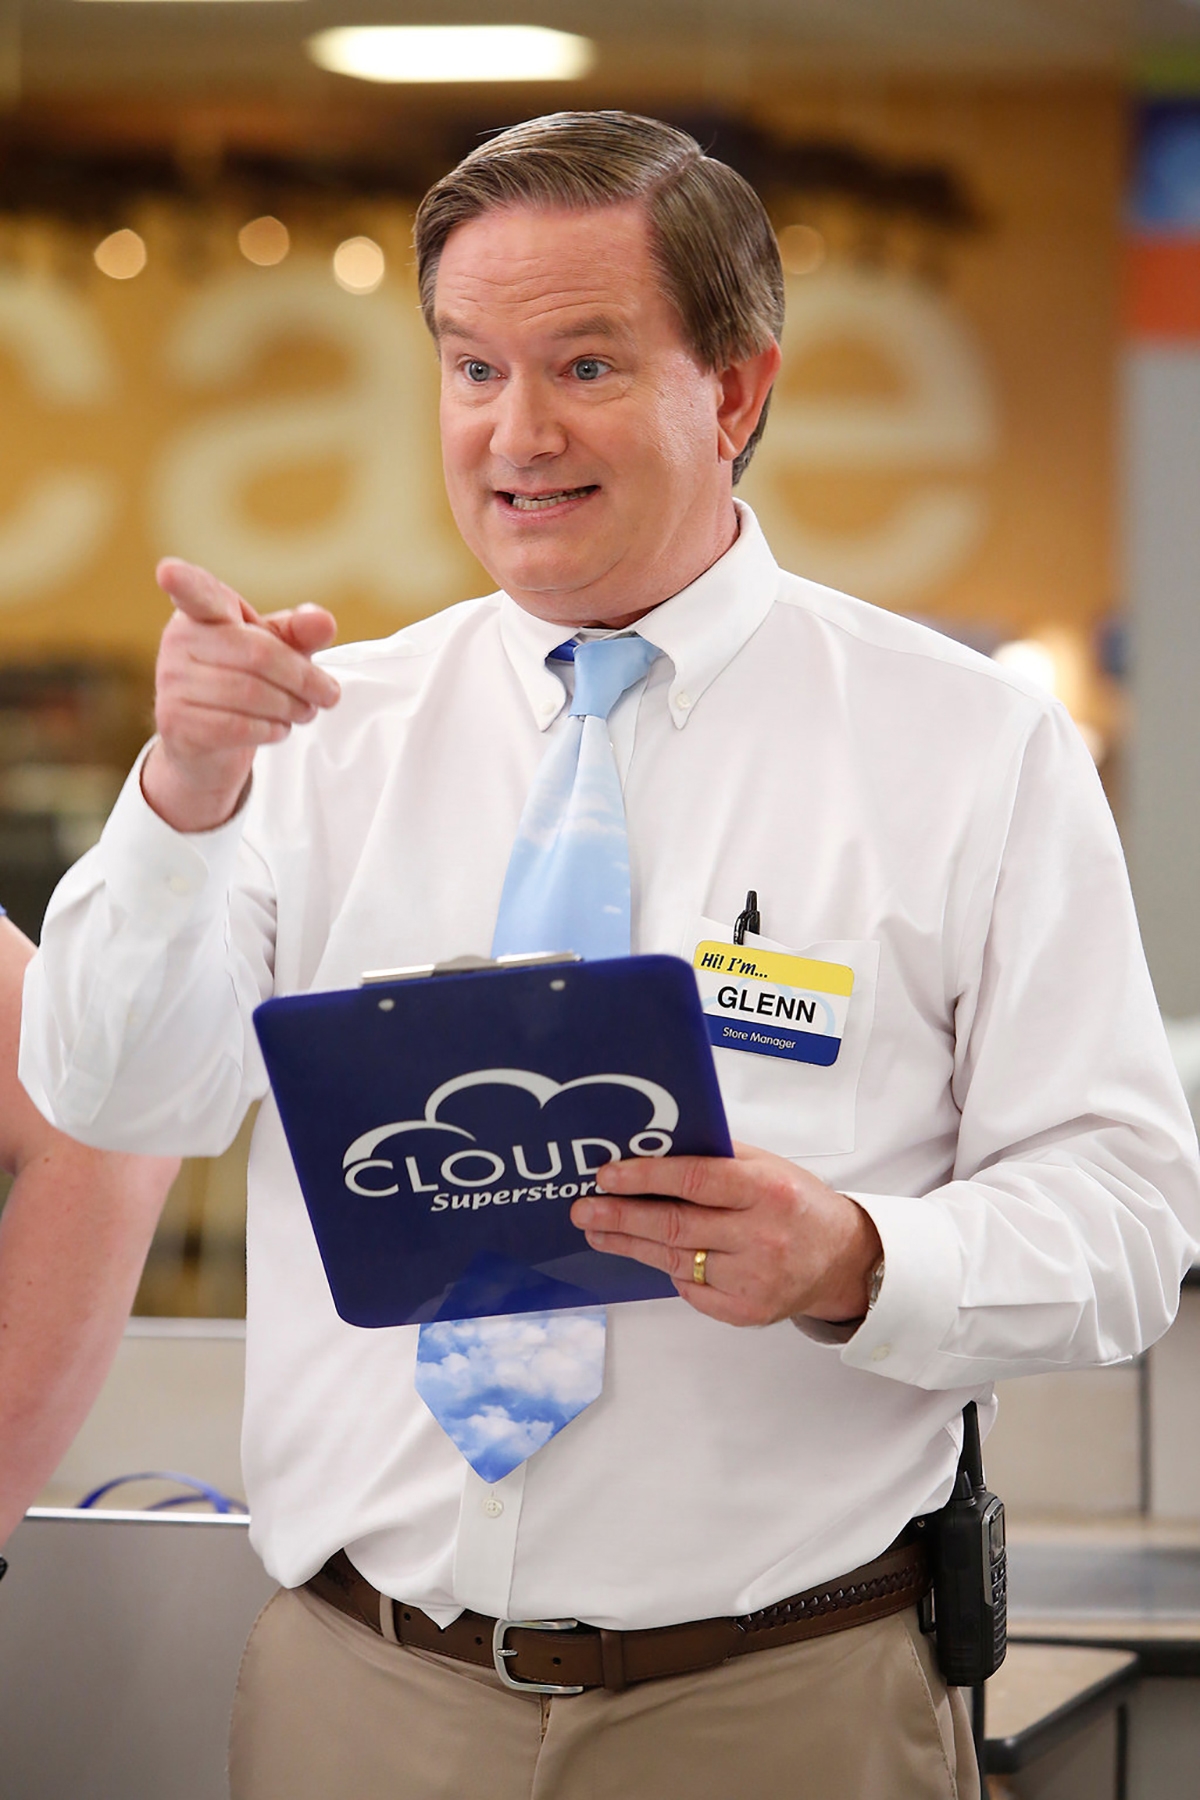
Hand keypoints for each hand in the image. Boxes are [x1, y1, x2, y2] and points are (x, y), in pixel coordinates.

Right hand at [142, 558, 340, 831]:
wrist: (208, 744)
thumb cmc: (243, 681)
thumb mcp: (274, 649)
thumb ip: (299, 631)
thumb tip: (323, 621)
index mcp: (201, 613)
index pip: (196, 593)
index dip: (183, 581)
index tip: (169, 572)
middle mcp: (179, 642)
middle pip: (259, 654)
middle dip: (304, 679)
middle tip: (328, 694)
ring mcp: (172, 684)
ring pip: (253, 694)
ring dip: (292, 708)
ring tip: (304, 711)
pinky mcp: (176, 724)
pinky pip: (240, 726)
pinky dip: (272, 730)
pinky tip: (277, 728)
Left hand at [570, 1141, 881, 1328]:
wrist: (842, 1259)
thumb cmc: (798, 1204)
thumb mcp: (769, 1166)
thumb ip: (719, 1157)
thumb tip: (655, 1148)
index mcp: (767, 1190)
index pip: (696, 1180)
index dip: (647, 1177)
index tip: (608, 1175)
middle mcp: (762, 1236)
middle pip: (676, 1226)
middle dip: (622, 1215)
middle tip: (585, 1208)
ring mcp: (754, 1279)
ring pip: (676, 1260)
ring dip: (630, 1243)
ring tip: (598, 1229)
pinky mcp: (747, 1312)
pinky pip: (691, 1289)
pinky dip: (671, 1270)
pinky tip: (650, 1253)